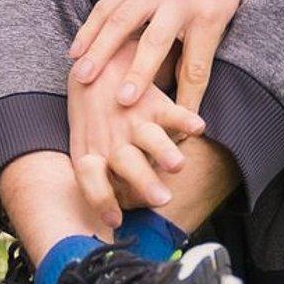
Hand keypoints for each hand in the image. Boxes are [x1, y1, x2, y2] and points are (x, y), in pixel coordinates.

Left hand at [68, 42, 206, 226]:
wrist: (94, 63)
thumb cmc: (90, 116)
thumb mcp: (85, 145)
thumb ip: (100, 176)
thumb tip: (111, 220)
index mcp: (90, 150)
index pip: (89, 178)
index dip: (100, 198)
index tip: (114, 221)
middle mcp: (111, 138)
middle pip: (125, 162)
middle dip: (142, 182)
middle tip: (160, 199)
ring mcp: (131, 119)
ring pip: (148, 138)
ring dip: (163, 151)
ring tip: (178, 165)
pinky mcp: (151, 100)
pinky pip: (171, 111)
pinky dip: (184, 118)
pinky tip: (199, 127)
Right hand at [69, 0, 250, 111]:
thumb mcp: (228, 15)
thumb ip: (205, 49)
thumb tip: (190, 95)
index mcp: (209, 15)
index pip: (196, 64)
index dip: (187, 97)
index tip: (178, 124)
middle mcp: (177, 1)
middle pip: (155, 42)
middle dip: (138, 73)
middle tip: (122, 101)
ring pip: (121, 22)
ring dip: (100, 51)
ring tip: (82, 76)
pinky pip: (106, 6)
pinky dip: (89, 28)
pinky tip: (75, 49)